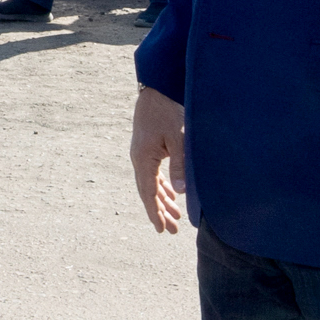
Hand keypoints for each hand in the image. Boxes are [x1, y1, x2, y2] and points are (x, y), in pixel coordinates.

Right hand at [129, 86, 186, 234]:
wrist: (157, 89)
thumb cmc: (169, 111)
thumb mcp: (179, 138)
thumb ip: (179, 165)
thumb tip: (180, 192)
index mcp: (143, 159)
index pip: (149, 193)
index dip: (155, 212)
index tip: (161, 230)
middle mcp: (139, 159)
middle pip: (148, 192)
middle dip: (160, 211)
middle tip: (171, 230)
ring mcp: (142, 153)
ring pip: (151, 184)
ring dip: (161, 200)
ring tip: (173, 217)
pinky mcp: (148, 148)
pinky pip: (153, 173)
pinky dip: (161, 186)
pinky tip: (170, 194)